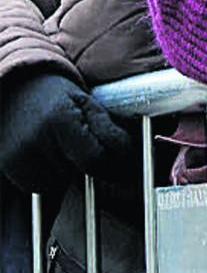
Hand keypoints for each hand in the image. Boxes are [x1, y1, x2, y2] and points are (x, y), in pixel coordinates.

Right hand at [0, 71, 134, 194]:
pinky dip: (47, 176)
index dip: (112, 166)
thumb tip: (129, 156)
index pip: (94, 159)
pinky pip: (38, 187)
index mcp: (59, 118)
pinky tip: (46, 155)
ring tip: (60, 145)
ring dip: (66, 171)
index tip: (123, 165)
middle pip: (77, 173)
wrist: (16, 86)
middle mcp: (34, 139)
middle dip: (87, 163)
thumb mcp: (86, 102)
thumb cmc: (54, 93)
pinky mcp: (7, 165)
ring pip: (58, 183)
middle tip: (79, 141)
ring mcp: (17, 154)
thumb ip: (107, 129)